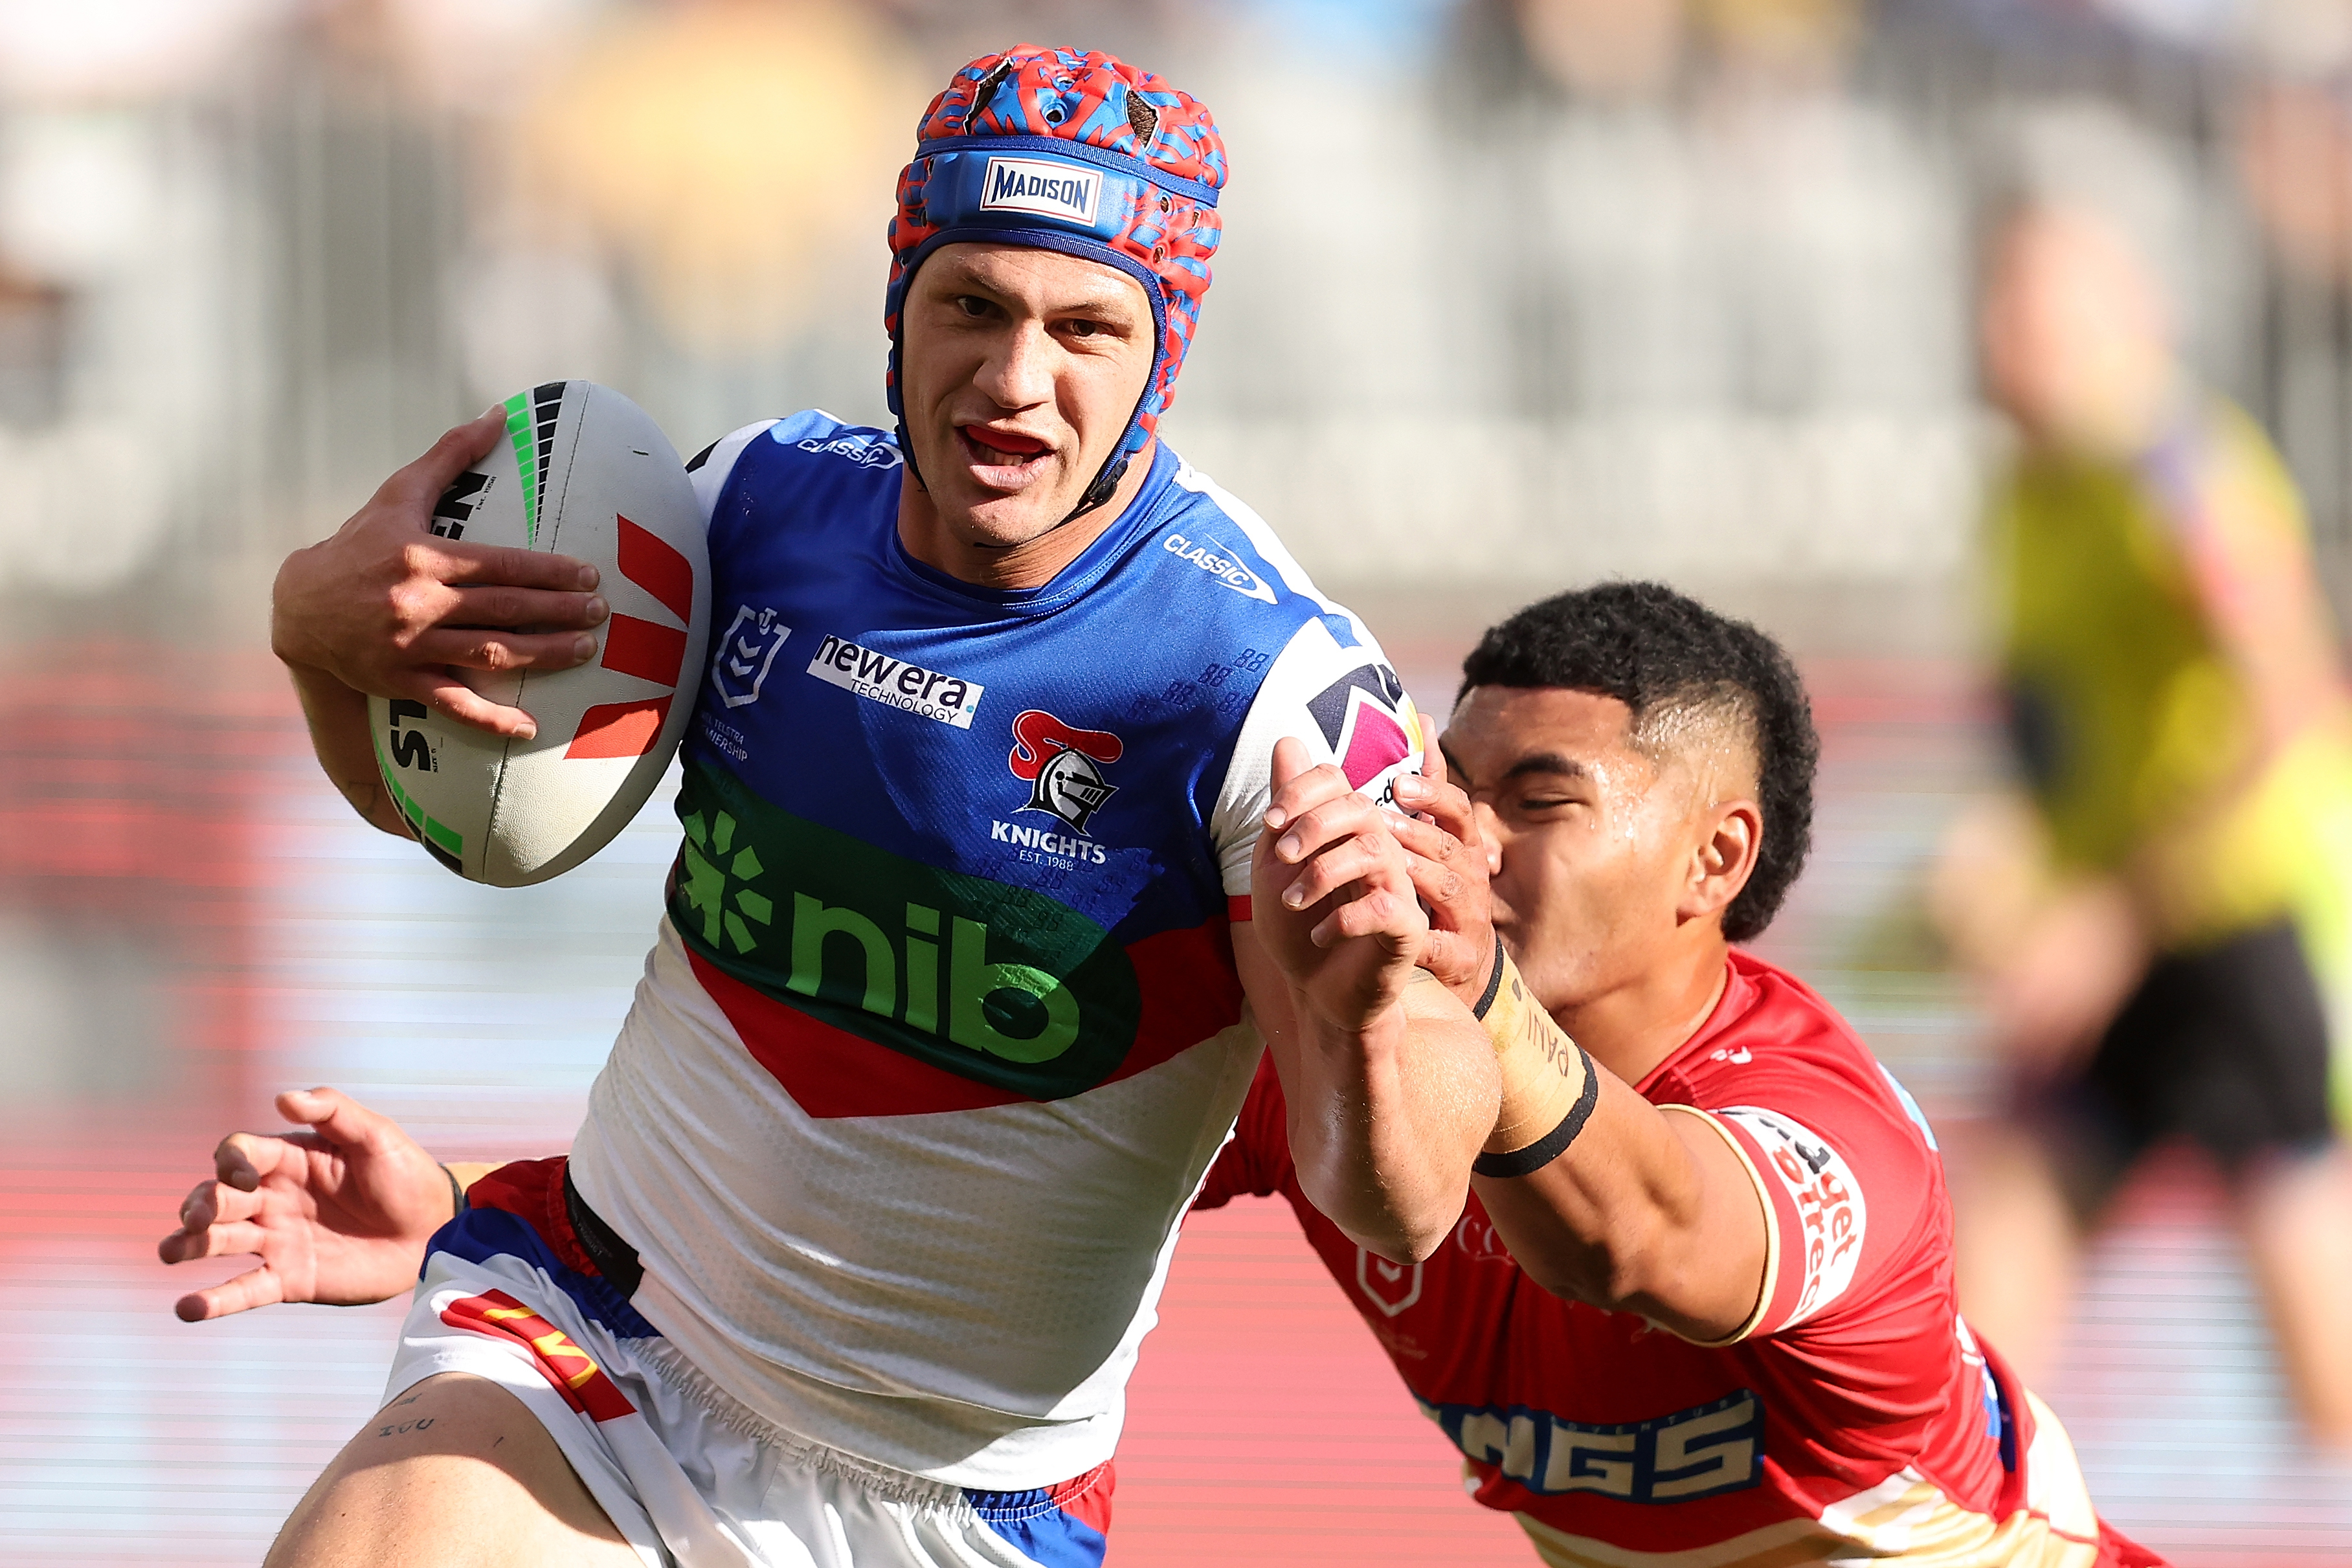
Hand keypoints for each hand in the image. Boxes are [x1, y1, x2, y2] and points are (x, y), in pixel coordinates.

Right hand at [157, 1087, 456, 1321]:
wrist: (433, 1229)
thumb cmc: (404, 1174)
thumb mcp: (376, 1135)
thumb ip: (333, 1112)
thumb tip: (284, 1097)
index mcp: (287, 1160)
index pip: (238, 1154)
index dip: (232, 1162)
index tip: (244, 1175)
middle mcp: (272, 1199)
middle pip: (217, 1198)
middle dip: (199, 1206)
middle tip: (195, 1219)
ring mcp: (277, 1240)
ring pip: (219, 1242)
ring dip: (189, 1245)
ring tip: (171, 1252)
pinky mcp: (288, 1279)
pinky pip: (244, 1290)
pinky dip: (214, 1301)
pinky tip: (189, 1308)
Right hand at [271, 409, 608, 738]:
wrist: (300, 607)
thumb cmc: (359, 544)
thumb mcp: (396, 495)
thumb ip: (449, 457)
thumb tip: (497, 415)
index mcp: (422, 557)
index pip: (499, 565)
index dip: (549, 571)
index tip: (590, 575)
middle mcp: (417, 603)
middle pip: (503, 609)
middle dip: (558, 611)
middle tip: (602, 612)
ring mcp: (410, 647)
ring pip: (489, 655)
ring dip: (543, 656)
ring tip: (586, 650)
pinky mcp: (401, 681)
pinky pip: (454, 704)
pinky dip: (491, 719)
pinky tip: (531, 727)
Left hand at [1252, 736, 1429, 1033]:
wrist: (1315, 994)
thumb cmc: (1298, 928)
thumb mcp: (1278, 865)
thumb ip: (1286, 809)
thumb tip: (1288, 740)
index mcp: (1351, 830)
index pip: (1339, 782)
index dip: (1302, 790)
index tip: (1268, 822)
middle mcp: (1381, 851)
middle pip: (1361, 809)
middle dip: (1313, 826)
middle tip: (1280, 856)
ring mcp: (1397, 888)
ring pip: (1376, 852)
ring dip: (1324, 872)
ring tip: (1293, 901)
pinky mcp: (1406, 930)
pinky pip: (1386, 907)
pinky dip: (1345, 918)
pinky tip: (1320, 934)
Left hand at [1390, 745, 1498, 1009]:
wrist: (1453, 964)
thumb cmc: (1433, 889)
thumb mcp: (1434, 837)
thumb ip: (1426, 786)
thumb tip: (1425, 720)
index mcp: (1462, 843)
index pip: (1457, 809)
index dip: (1433, 795)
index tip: (1398, 784)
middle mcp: (1472, 874)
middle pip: (1451, 847)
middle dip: (1414, 835)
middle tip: (1376, 826)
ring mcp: (1470, 915)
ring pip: (1447, 889)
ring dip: (1413, 878)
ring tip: (1379, 873)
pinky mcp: (1459, 955)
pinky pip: (1438, 943)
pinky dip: (1412, 938)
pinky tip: (1383, 928)